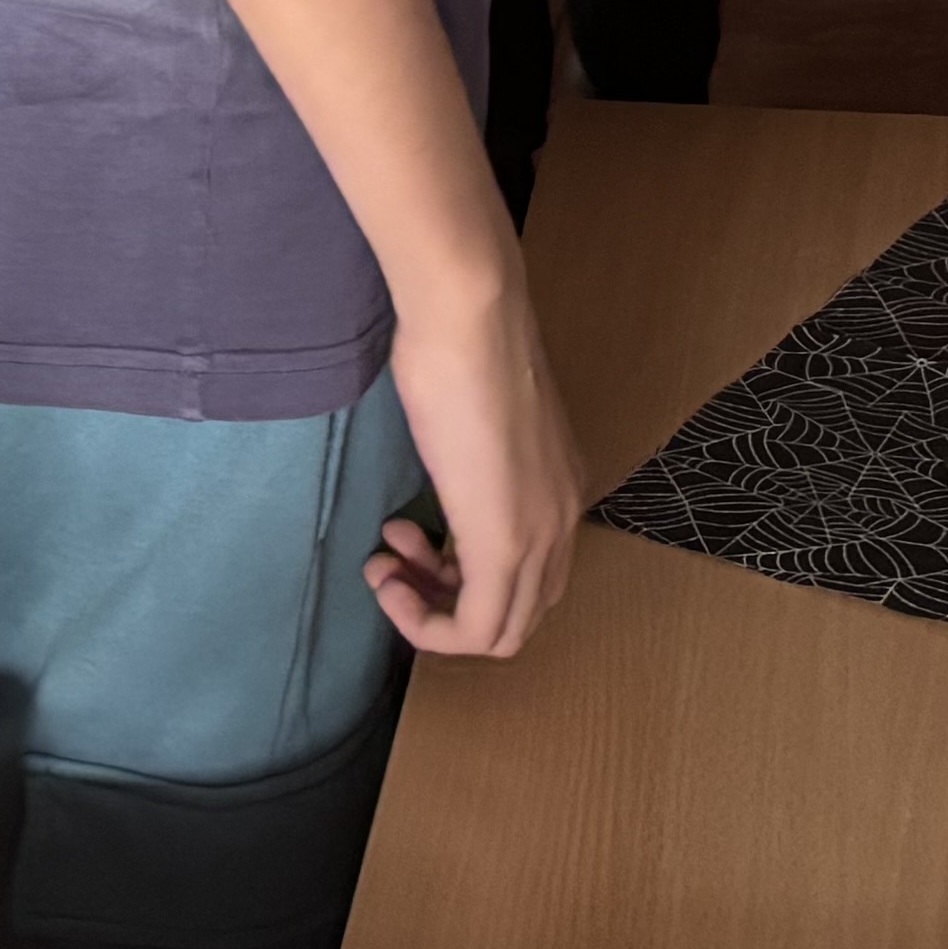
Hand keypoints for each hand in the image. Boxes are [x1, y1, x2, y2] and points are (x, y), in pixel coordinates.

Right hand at [369, 265, 580, 660]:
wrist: (470, 316)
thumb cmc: (460, 347)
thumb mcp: (473, 421)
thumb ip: (475, 462)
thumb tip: (453, 477)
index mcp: (559, 491)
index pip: (529, 579)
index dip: (460, 577)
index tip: (407, 535)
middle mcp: (562, 522)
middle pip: (518, 614)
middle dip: (446, 600)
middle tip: (394, 557)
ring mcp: (540, 534)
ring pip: (501, 632)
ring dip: (432, 613)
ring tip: (385, 562)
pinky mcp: (506, 544)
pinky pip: (477, 631)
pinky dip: (427, 625)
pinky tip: (388, 577)